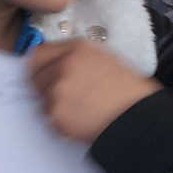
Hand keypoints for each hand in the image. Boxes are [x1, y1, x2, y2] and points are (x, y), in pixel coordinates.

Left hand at [29, 41, 161, 144]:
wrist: (137, 117)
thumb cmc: (128, 91)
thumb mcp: (105, 58)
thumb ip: (76, 57)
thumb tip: (56, 63)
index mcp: (77, 49)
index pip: (39, 53)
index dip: (39, 66)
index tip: (41, 73)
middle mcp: (63, 66)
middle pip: (35, 77)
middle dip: (45, 87)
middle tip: (64, 97)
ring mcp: (58, 92)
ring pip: (42, 100)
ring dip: (54, 106)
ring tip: (80, 109)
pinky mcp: (57, 115)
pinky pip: (50, 119)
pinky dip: (61, 122)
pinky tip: (81, 120)